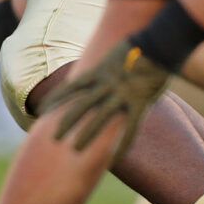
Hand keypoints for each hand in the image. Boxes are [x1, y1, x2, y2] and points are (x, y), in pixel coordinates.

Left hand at [45, 41, 172, 156]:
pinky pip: (130, 128)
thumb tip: (97, 77)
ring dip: (87, 134)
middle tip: (53, 137)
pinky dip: (122, 145)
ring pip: (100, 117)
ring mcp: (123, 94)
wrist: (160, 43)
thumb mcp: (114, 56)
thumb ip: (104, 70)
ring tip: (74, 149)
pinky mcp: (140, 102)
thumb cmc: (139, 48)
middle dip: (66, 121)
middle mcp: (107, 84)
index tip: (43, 109)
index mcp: (99, 72)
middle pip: (81, 105)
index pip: (71, 87)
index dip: (56, 98)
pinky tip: (114, 159)